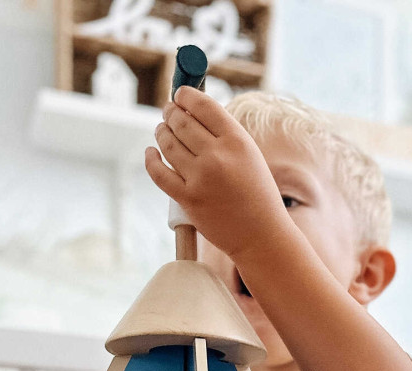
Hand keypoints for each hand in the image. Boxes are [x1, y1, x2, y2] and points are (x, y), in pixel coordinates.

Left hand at [145, 88, 289, 261]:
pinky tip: (151, 152)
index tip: (179, 95)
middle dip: (170, 112)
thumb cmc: (256, 194)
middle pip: (181, 122)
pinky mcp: (188, 199)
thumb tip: (192, 112)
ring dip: (161, 132)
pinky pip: (158, 172)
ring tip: (162, 130)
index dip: (185, 95)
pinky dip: (150, 158)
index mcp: (236, 141)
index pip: (203, 105)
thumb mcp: (249, 155)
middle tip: (168, 111)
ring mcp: (200, 178)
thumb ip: (224, 134)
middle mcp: (217, 156)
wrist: (261, 236)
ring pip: (167, 143)